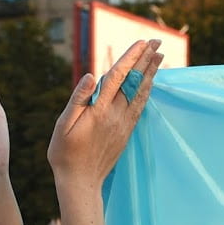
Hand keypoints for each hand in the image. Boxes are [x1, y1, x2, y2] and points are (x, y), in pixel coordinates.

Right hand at [47, 39, 162, 187]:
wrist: (80, 182)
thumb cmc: (65, 153)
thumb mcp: (63, 125)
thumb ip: (78, 99)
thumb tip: (93, 75)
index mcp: (99, 110)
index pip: (119, 77)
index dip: (131, 58)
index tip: (142, 42)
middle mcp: (115, 115)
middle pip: (134, 82)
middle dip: (146, 60)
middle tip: (157, 42)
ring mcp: (123, 124)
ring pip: (141, 93)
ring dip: (150, 73)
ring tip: (159, 56)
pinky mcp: (126, 132)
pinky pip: (140, 107)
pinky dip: (146, 92)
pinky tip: (150, 83)